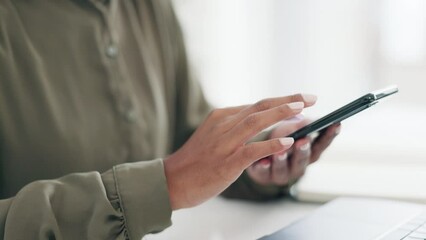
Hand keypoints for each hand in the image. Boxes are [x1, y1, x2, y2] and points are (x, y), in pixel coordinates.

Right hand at [164, 94, 316, 209]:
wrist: (173, 180)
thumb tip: (258, 121)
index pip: (256, 105)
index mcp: (221, 117)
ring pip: (256, 122)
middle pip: (259, 107)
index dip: (281, 101)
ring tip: (303, 111)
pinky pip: (251, 150)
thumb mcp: (213, 136)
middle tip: (310, 97)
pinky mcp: (226, 163)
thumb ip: (234, 127)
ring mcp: (224, 143)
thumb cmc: (195, 160)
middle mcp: (223, 125)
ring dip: (281, 114)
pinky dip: (271, 145)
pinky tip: (287, 142)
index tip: (300, 100)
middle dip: (287, 101)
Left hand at [247, 118, 340, 185]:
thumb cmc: (281, 142)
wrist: (262, 165)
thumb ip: (302, 124)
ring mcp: (280, 173)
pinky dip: (263, 168)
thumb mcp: (294, 131)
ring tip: (279, 153)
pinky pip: (263, 174)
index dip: (329, 135)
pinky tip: (262, 162)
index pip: (321, 144)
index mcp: (308, 152)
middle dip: (303, 150)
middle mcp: (297, 165)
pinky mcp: (263, 176)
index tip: (336, 123)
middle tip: (303, 140)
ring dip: (281, 160)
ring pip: (282, 169)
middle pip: (302, 159)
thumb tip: (305, 106)